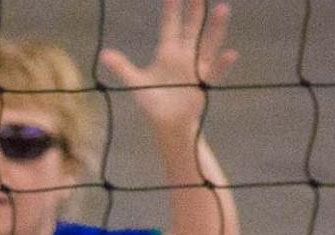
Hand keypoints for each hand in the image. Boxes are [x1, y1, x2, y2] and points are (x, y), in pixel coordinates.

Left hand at [98, 0, 237, 132]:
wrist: (167, 123)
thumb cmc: (153, 101)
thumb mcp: (136, 82)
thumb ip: (122, 67)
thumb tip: (104, 54)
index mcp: (167, 52)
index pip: (170, 26)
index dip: (171, 10)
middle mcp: (184, 55)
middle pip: (191, 28)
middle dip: (195, 10)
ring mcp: (196, 67)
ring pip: (207, 43)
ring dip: (215, 28)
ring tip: (222, 8)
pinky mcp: (204, 83)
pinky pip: (215, 72)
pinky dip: (222, 64)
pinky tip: (231, 54)